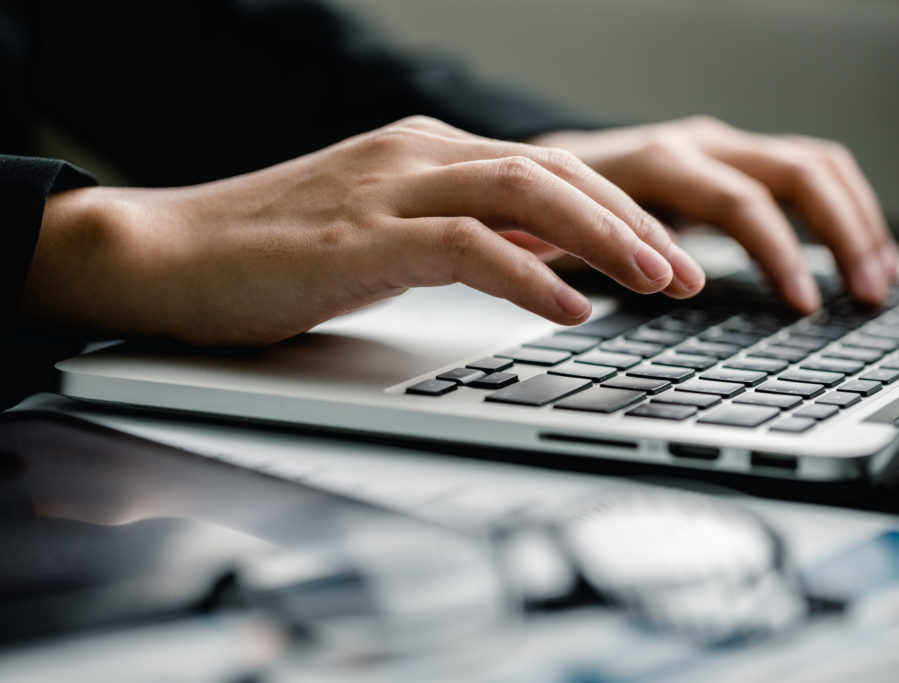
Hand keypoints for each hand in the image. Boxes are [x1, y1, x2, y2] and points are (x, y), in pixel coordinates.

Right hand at [23, 117, 704, 344]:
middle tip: (688, 273)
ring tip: (660, 283)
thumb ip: (459, 237)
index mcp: (427, 153)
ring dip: (605, 239)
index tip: (667, 258)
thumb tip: (537, 264)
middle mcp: (418, 155)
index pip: (549, 169)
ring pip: (527, 192)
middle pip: (556, 171)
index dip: (619, 212)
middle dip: (634, 224)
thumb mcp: (387, 237)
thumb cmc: (273, 254)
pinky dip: (530, 276)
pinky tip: (573, 310)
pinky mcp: (362, 235)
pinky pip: (469, 245)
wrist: (168, 255)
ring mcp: (390, 188)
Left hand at [531, 116, 898, 311]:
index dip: (778, 252)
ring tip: (880, 279)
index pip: (739, 200)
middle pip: (798, 171)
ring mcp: (721, 149)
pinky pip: (805, 176)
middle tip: (867, 294)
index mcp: (659, 160)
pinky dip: (841, 211)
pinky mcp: (733, 162)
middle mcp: (699, 145)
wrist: (541, 164)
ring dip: (856, 220)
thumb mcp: (567, 233)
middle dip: (842, 233)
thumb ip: (611, 255)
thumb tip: (659, 290)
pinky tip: (860, 254)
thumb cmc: (552, 205)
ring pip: (815, 165)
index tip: (804, 304)